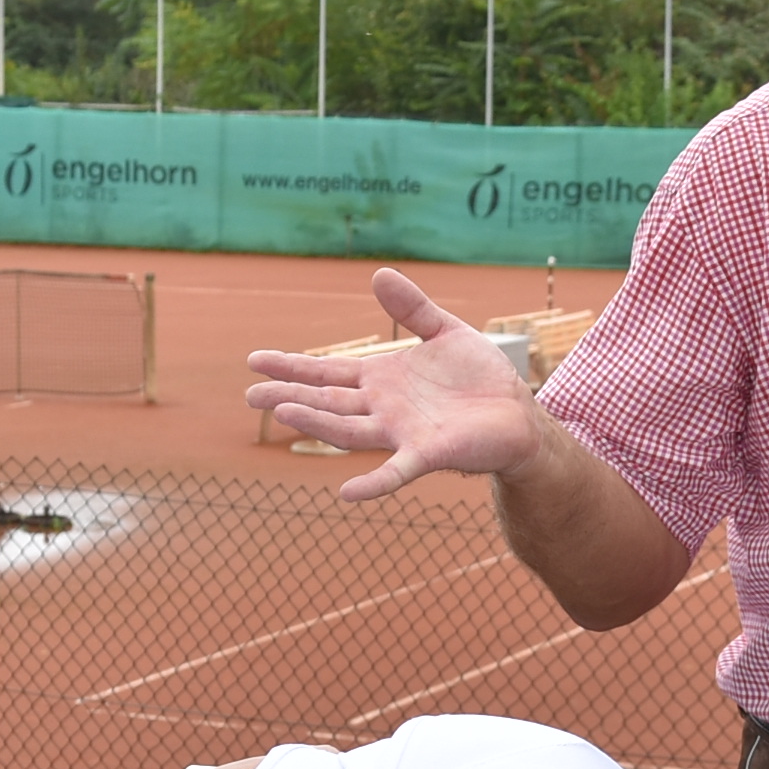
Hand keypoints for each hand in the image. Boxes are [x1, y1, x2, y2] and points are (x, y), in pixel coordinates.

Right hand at [245, 270, 549, 501]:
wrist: (518, 413)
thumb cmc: (479, 376)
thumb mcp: (444, 330)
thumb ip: (412, 308)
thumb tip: (378, 275)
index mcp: (380, 379)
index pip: (326, 372)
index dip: (292, 367)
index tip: (255, 360)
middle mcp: (381, 409)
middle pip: (326, 402)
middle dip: (289, 396)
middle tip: (250, 394)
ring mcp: (401, 433)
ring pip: (348, 430)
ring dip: (316, 424)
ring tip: (283, 413)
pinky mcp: (428, 454)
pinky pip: (395, 472)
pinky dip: (373, 484)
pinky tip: (348, 493)